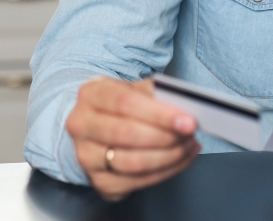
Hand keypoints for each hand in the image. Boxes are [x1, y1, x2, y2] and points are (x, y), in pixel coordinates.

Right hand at [66, 77, 200, 200]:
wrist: (96, 126)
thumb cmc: (120, 106)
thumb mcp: (132, 89)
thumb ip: (155, 94)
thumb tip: (183, 106)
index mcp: (91, 95)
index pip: (125, 103)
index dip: (159, 114)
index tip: (188, 121)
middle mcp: (81, 125)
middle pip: (127, 134)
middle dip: (167, 137)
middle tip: (191, 134)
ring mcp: (86, 157)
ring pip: (133, 163)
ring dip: (170, 156)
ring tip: (189, 146)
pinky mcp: (99, 182)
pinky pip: (137, 182)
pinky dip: (166, 172)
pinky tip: (180, 159)